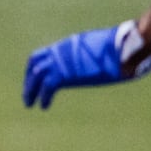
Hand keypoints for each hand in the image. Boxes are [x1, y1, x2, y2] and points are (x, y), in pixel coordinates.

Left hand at [23, 20, 150, 108]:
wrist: (122, 48)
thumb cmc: (120, 47)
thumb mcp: (100, 49)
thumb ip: (92, 55)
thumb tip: (101, 62)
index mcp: (68, 45)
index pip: (44, 54)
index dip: (35, 66)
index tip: (33, 77)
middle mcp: (61, 51)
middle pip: (35, 63)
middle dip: (29, 79)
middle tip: (27, 94)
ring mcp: (62, 61)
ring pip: (37, 75)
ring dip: (31, 90)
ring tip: (30, 104)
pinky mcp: (66, 73)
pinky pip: (48, 86)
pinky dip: (43, 97)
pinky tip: (43, 106)